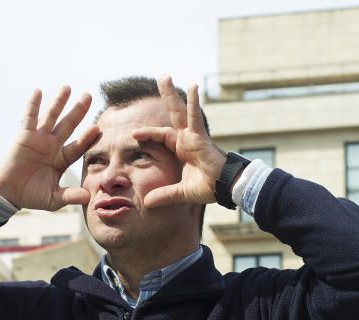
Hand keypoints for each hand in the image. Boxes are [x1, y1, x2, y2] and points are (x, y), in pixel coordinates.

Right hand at [0, 86, 100, 210]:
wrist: (8, 193)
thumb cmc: (32, 196)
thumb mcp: (52, 199)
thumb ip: (69, 196)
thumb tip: (87, 197)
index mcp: (62, 159)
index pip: (79, 146)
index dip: (87, 138)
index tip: (97, 128)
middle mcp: (53, 146)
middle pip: (69, 125)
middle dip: (78, 111)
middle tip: (88, 96)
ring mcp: (39, 139)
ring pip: (51, 117)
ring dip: (59, 102)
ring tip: (67, 88)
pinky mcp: (24, 136)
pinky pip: (29, 118)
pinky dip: (33, 105)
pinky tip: (38, 91)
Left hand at [130, 76, 229, 208]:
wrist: (225, 188)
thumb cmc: (208, 187)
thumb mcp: (180, 192)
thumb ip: (164, 195)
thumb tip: (147, 203)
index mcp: (181, 148)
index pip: (161, 136)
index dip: (148, 134)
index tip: (133, 134)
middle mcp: (186, 138)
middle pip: (172, 114)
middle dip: (166, 97)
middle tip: (161, 77)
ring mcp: (193, 136)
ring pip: (179, 111)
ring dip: (172, 95)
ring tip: (164, 77)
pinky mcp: (201, 137)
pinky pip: (195, 118)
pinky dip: (193, 103)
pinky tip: (192, 87)